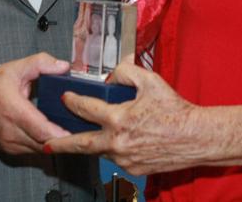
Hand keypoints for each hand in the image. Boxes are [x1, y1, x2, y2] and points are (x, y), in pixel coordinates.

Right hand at [0, 52, 70, 153]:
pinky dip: (45, 144)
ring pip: (39, 149)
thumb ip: (42, 63)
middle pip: (42, 142)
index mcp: (11, 108)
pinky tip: (54, 134)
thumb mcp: (19, 67)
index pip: (39, 128)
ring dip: (54, 143)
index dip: (58, 133)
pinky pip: (33, 151)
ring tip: (69, 131)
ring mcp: (8, 142)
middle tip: (80, 131)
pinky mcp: (10, 149)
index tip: (74, 133)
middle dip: (62, 138)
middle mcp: (8, 130)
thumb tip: (63, 67)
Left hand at [43, 60, 201, 175]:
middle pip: (81, 143)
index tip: (65, 98)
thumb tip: (111, 77)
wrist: (196, 137)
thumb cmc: (176, 110)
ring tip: (81, 138)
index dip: (72, 101)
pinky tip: (120, 140)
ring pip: (100, 150)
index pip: (85, 109)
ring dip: (90, 144)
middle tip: (45, 143)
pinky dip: (114, 148)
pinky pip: (117, 157)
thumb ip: (126, 72)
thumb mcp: (151, 81)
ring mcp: (125, 159)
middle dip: (60, 143)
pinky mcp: (134, 169)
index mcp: (119, 118)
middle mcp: (117, 142)